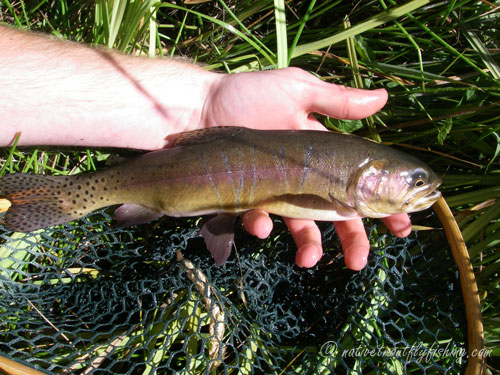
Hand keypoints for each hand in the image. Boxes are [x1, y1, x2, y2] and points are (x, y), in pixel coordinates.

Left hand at [205, 67, 410, 269]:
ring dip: (308, 246)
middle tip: (358, 261)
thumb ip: (336, 100)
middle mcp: (302, 177)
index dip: (380, 204)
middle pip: (334, 214)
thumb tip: (383, 99)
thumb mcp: (296, 89)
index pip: (358, 183)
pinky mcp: (246, 199)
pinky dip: (262, 226)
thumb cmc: (247, 94)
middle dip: (351, 240)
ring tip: (308, 260)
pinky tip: (262, 226)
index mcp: (321, 154)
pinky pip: (258, 219)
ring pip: (300, 225)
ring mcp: (274, 191)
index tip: (401, 225)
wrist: (198, 105)